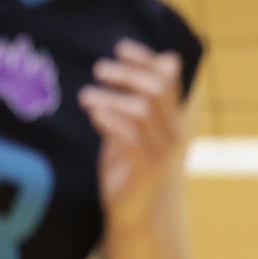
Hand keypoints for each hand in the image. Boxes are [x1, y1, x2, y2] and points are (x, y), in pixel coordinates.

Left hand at [78, 41, 185, 227]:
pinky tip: (94, 113)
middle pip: (156, 90)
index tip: (121, 48)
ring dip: (112, 98)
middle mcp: (172, 133)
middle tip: (99, 69)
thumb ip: (136, 100)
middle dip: (127, 75)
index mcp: (171, 121)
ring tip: (86, 96)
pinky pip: (130, 138)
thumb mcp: (131, 128)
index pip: (168, 80)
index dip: (147, 60)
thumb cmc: (127, 166)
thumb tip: (149, 64)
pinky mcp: (145, 169)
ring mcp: (161, 152)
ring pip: (142, 111)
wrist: (130, 211)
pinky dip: (110, 121)